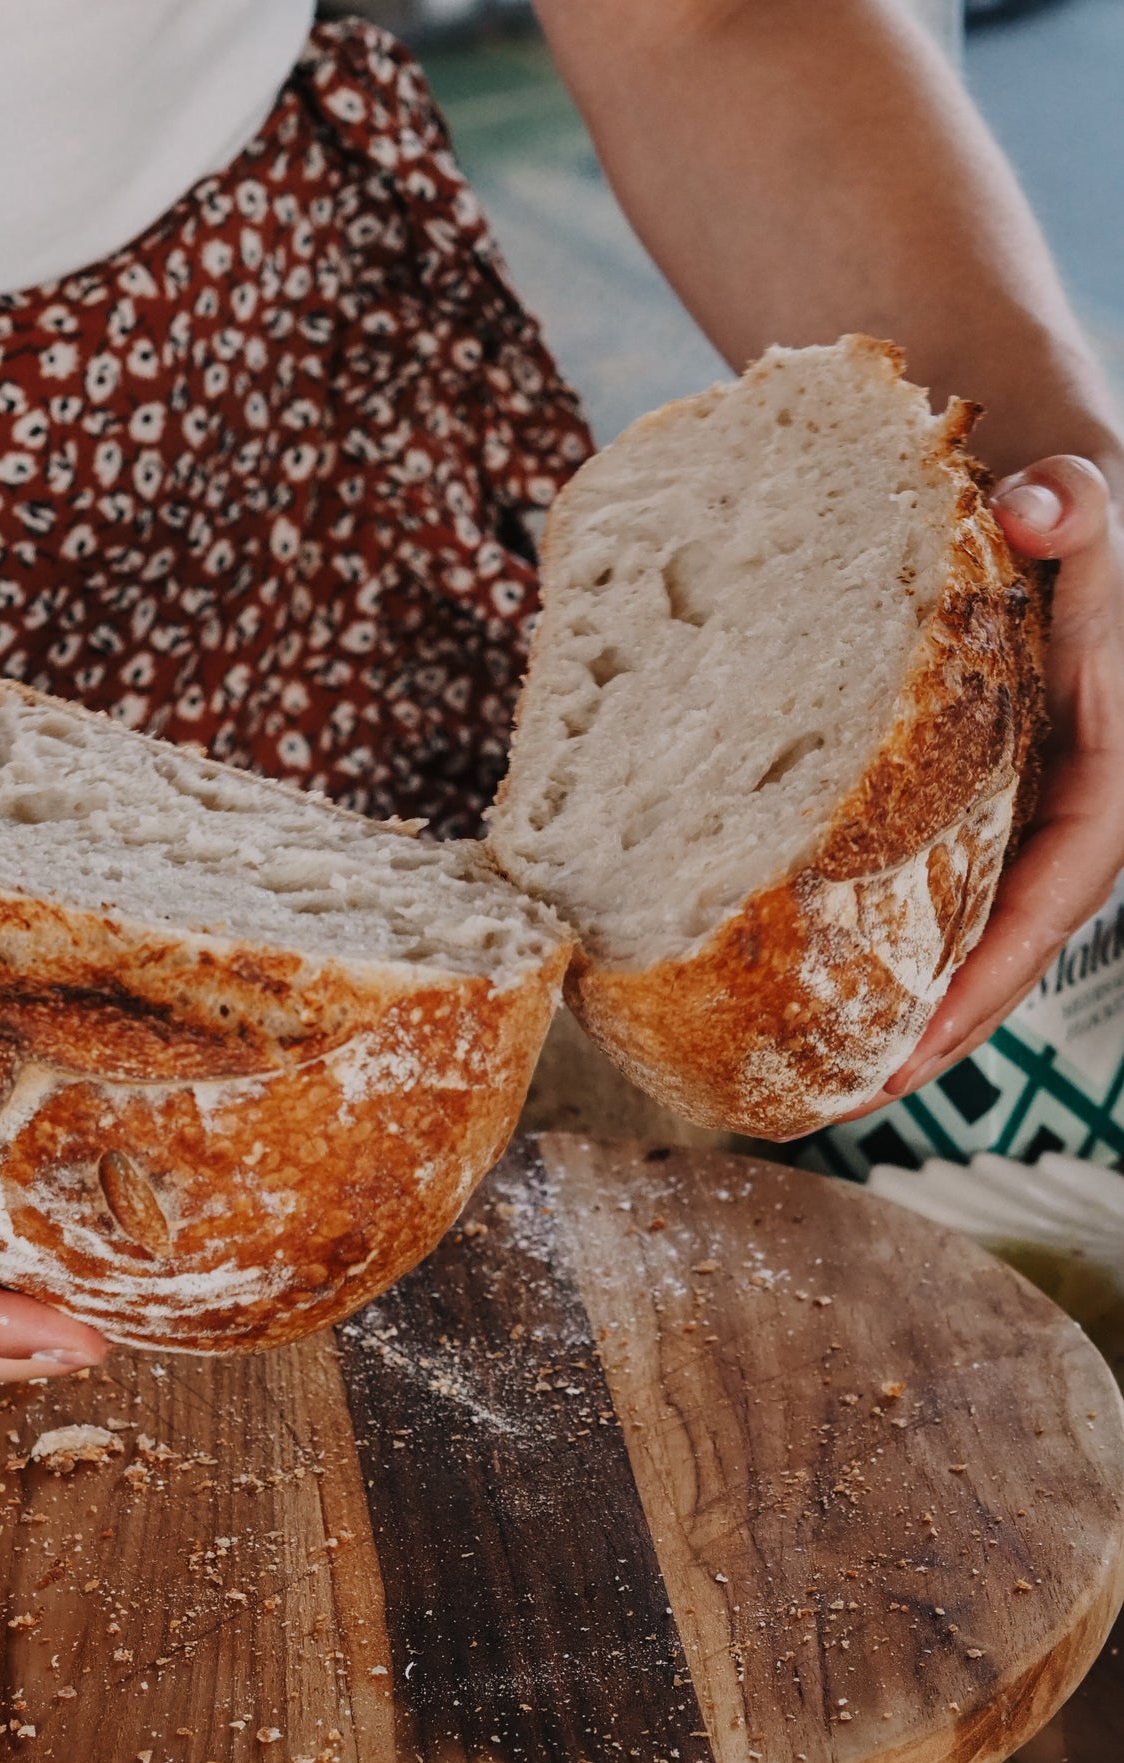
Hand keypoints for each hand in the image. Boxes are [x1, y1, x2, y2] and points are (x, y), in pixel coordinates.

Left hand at [879, 455, 1123, 1105]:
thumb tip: (1043, 510)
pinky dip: (901, 955)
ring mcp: (1027, 816)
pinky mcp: (982, 810)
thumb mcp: (1088, 502)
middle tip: (852, 1097)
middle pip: (1012, 947)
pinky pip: (947, 901)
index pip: (1056, 895)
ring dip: (917, 1013)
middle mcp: (1075, 810)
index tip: (921, 1044)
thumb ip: (1078, 506)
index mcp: (1114, 771)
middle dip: (943, 1030)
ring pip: (977, 937)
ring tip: (832, 1083)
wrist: (1056, 500)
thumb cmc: (1075, 511)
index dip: (992, 975)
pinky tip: (838, 998)